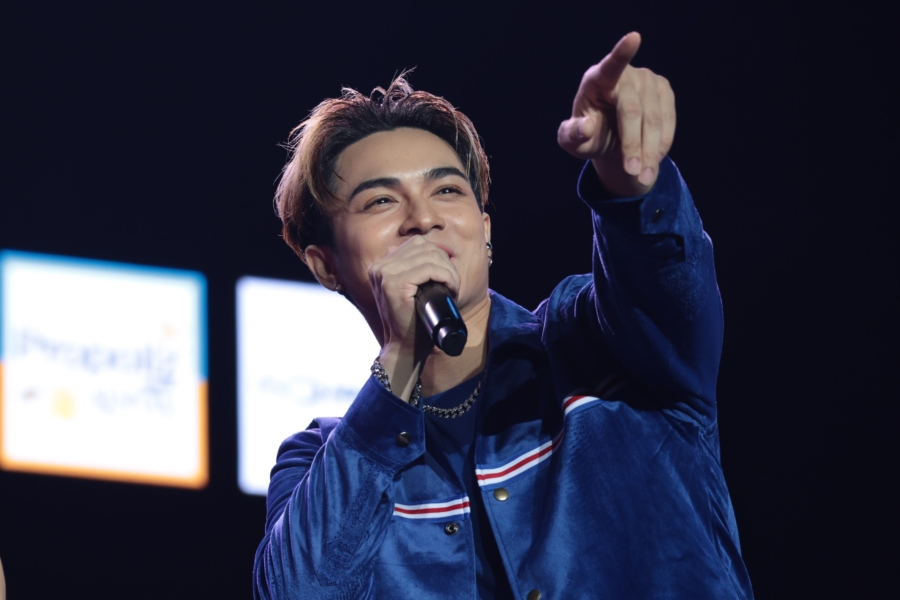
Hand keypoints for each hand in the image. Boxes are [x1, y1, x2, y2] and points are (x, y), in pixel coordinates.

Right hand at [367, 236, 459, 397]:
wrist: (405, 347)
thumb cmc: (414, 320)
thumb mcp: (412, 290)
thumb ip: (414, 269)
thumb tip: (436, 250)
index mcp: (381, 266)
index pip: (416, 244)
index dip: (438, 252)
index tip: (450, 270)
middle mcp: (379, 267)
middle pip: (423, 246)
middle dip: (445, 261)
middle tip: (453, 283)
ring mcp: (384, 274)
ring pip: (428, 256)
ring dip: (448, 270)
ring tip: (453, 286)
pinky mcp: (393, 284)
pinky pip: (428, 269)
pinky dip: (445, 276)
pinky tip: (450, 287)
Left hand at [557, 32, 675, 196]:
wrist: (610, 134)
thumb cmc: (587, 134)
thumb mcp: (573, 141)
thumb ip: (572, 135)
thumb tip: (586, 125)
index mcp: (597, 79)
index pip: (610, 65)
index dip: (622, 52)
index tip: (634, 38)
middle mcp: (626, 75)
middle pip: (634, 111)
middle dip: (634, 145)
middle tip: (633, 173)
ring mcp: (648, 80)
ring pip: (654, 120)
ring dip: (651, 152)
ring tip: (644, 176)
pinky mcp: (664, 91)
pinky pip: (668, 121)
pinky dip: (661, 145)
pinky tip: (652, 159)